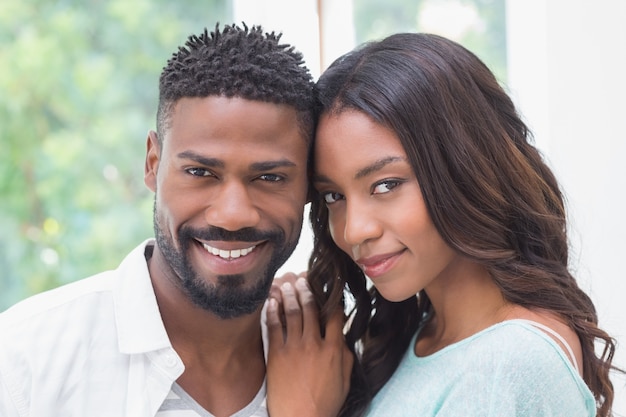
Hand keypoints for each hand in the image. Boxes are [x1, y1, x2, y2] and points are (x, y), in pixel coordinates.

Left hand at [266, 276, 352, 416]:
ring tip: (288, 284)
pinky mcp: (276, 354)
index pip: (334, 316)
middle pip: (311, 308)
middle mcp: (314, 344)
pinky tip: (273, 300)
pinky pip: (274, 326)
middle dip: (308, 291)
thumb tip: (342, 338)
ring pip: (292, 312)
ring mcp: (294, 347)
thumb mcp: (344, 381)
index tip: (329, 292)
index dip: (332, 301)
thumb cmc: (324, 404)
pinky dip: (273, 310)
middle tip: (304, 280)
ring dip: (290, 295)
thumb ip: (345, 356)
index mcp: (333, 349)